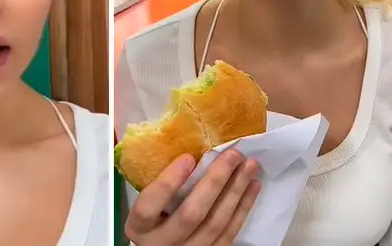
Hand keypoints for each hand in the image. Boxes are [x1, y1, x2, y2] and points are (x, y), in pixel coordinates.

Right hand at [124, 149, 260, 244]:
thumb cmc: (152, 222)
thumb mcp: (145, 208)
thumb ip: (157, 189)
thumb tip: (187, 154)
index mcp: (139, 228)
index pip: (149, 207)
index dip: (168, 183)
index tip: (187, 158)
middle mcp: (163, 244)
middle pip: (191, 214)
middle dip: (214, 182)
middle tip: (232, 154)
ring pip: (216, 223)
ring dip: (235, 191)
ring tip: (249, 166)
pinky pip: (230, 232)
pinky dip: (243, 207)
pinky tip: (252, 187)